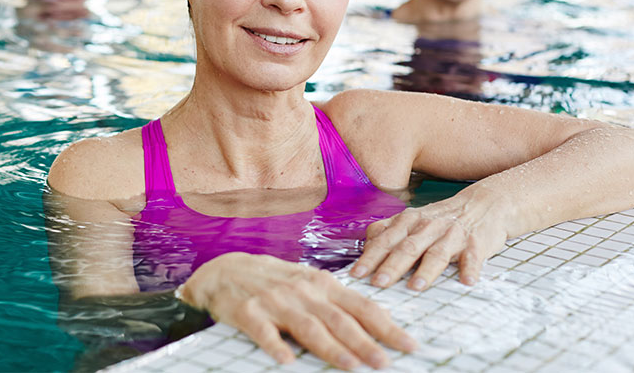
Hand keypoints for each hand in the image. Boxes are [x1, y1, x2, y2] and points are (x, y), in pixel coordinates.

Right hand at [180, 252, 416, 369]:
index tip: (409, 345)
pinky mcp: (247, 312)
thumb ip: (338, 302)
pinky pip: (262, 331)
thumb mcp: (309, 283)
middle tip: (385, 362)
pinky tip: (287, 361)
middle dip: (364, 342)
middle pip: (338, 319)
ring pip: (307, 326)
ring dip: (330, 347)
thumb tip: (378, 319)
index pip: (361, 306)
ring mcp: (274, 301)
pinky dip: (275, 344)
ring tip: (350, 365)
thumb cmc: (274, 279)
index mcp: (321, 284)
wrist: (225, 270)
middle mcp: (302, 291)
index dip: (386, 326)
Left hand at [350, 191, 507, 290]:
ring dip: (425, 270)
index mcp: (408, 221)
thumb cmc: (440, 217)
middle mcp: (427, 227)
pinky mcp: (475, 243)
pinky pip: (472, 257)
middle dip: (391, 266)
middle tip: (378, 283)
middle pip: (406, 248)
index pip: (384, 240)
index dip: (369, 257)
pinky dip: (469, 269)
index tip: (356, 274)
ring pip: (436, 253)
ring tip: (415, 287)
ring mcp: (451, 235)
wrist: (483, 204)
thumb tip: (365, 247)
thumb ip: (388, 231)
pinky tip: (467, 281)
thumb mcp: (411, 219)